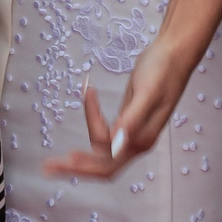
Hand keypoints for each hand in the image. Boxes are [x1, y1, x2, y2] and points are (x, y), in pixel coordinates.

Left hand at [42, 33, 195, 181]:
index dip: (87, 149)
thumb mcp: (146, 93)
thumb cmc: (162, 70)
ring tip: (55, 157)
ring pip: (102, 152)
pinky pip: (105, 135)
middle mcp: (137, 142)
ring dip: (79, 155)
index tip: (80, 114)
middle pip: (102, 166)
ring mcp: (132, 133)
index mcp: (141, 139)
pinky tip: (86, 105)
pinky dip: (92, 123)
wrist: (175, 53)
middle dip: (75, 168)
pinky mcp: (128, 121)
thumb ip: (131, 119)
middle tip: (46, 168)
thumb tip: (115, 144)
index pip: (107, 155)